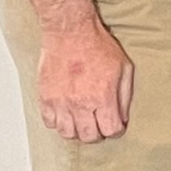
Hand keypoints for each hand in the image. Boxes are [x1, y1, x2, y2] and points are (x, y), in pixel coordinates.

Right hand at [39, 19, 133, 141]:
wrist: (71, 34)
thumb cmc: (98, 47)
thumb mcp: (124, 68)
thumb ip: (124, 95)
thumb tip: (122, 116)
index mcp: (103, 97)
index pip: (111, 130)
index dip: (116, 130)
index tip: (116, 126)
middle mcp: (80, 104)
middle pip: (89, 137)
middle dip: (97, 134)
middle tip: (99, 125)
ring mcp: (61, 103)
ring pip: (67, 133)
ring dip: (77, 131)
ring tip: (82, 120)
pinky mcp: (46, 98)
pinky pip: (49, 122)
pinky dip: (58, 122)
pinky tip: (66, 114)